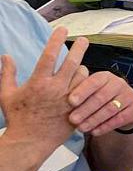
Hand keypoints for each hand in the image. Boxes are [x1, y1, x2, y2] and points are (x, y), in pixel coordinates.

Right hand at [0, 27, 87, 150]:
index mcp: (39, 82)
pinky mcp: (77, 109)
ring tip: (80, 64)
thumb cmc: (17, 118)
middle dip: (79, 48)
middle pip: (72, 62)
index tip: (63, 29)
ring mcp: (69, 99)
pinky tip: (84, 82)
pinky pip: (87, 92)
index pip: (50, 55)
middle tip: (84, 39)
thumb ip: (7, 73)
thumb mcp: (7, 94)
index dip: (57, 39)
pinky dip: (86, 84)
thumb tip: (6, 56)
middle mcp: (56, 89)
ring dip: (82, 68)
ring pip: (83, 77)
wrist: (31, 141)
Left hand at [67, 71, 132, 135]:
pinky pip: (120, 119)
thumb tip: (58, 92)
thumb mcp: (91, 90)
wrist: (124, 106)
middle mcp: (119, 83)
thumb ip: (78, 88)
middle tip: (73, 119)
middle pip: (102, 97)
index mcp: (105, 76)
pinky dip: (106, 126)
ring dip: (94, 120)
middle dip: (86, 109)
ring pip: (110, 109)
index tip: (70, 101)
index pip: (94, 82)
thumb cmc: (101, 97)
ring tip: (81, 128)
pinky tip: (95, 131)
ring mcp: (129, 96)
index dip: (82, 91)